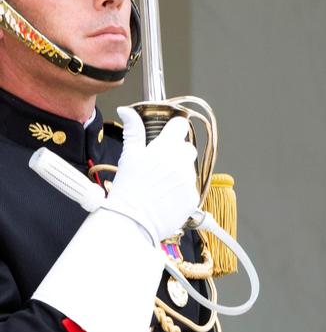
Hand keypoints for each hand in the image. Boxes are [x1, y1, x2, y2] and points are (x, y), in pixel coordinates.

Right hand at [101, 106, 198, 243]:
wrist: (132, 220)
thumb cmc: (127, 188)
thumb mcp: (129, 156)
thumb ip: (133, 131)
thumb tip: (127, 110)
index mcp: (165, 148)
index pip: (180, 125)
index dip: (174, 128)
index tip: (168, 133)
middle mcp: (181, 162)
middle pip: (186, 148)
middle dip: (176, 152)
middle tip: (158, 164)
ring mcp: (189, 180)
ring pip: (189, 168)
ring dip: (178, 171)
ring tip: (159, 183)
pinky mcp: (193, 197)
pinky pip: (191, 187)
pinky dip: (181, 189)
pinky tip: (165, 195)